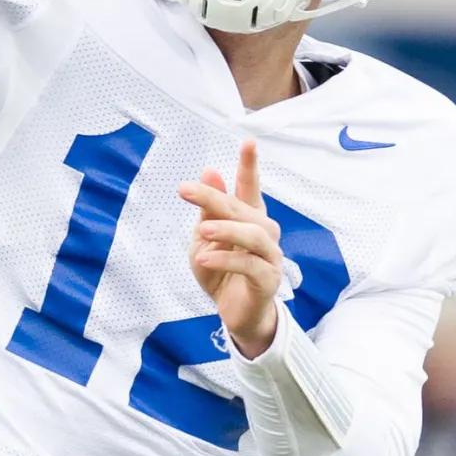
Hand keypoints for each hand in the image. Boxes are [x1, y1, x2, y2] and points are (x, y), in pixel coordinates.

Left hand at [178, 139, 284, 358]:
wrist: (233, 314)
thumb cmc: (219, 273)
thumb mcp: (204, 240)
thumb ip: (208, 210)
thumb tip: (209, 171)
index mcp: (248, 219)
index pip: (250, 187)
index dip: (249, 165)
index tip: (248, 141)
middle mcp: (265, 233)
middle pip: (242, 208)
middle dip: (214, 198)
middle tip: (185, 190)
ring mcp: (271, 256)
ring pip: (253, 234)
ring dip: (226, 229)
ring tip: (202, 232)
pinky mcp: (269, 279)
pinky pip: (249, 265)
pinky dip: (225, 260)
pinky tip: (204, 259)